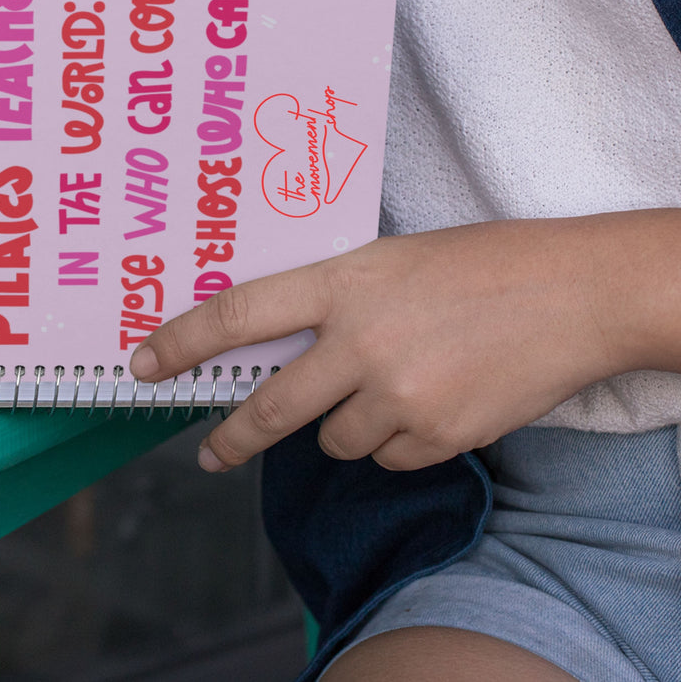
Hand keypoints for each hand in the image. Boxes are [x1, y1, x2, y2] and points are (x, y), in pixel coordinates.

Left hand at [130, 213, 673, 471]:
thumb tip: (277, 342)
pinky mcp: (438, 438)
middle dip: (233, 437)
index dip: (181, 342)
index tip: (145, 364)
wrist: (574, 293)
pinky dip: (395, 441)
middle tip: (211, 451)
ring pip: (335, 441)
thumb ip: (333, 300)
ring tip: (393, 385)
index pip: (238, 315)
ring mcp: (399, 396)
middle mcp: (361, 344)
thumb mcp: (389, 261)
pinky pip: (387, 458)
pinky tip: (431, 402)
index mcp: (343, 284)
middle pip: (270, 409)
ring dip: (346, 425)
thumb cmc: (481, 264)